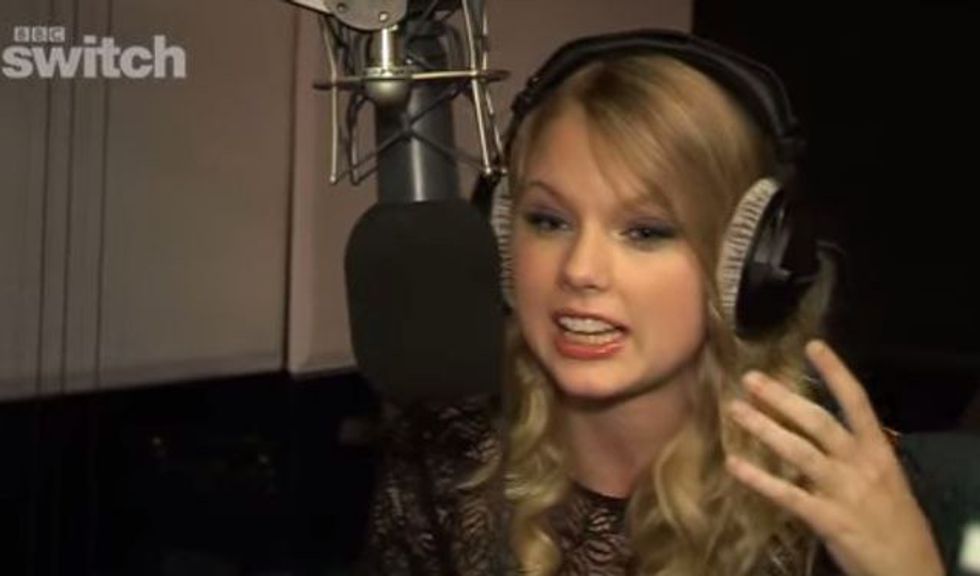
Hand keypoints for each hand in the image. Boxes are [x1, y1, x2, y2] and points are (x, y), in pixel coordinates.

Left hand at [725, 340, 944, 575]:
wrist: (910, 570)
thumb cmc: (896, 523)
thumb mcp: (886, 480)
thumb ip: (857, 454)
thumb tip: (823, 431)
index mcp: (879, 451)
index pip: (857, 402)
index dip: (835, 372)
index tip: (814, 346)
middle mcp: (860, 465)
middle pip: (818, 422)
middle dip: (783, 398)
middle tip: (751, 379)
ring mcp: (842, 491)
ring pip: (798, 452)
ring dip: (764, 428)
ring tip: (735, 410)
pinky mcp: (827, 519)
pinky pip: (786, 494)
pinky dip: (759, 479)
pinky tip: (734, 464)